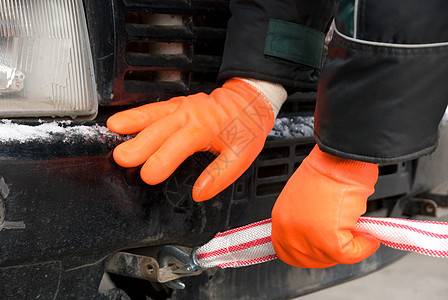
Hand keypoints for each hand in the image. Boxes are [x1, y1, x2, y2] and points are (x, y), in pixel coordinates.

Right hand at [107, 78, 275, 201]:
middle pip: (160, 130)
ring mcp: (181, 107)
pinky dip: (136, 114)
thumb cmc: (245, 128)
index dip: (162, 161)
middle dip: (139, 145)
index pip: (178, 146)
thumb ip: (219, 176)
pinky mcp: (175, 105)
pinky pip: (153, 108)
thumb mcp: (241, 157)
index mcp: (205, 128)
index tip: (148, 176)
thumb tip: (199, 193)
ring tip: (113, 130)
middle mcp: (190, 115)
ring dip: (132, 122)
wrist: (248, 101)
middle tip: (121, 159)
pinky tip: (122, 121)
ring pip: (152, 114)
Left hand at [271, 146, 380, 267]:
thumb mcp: (303, 199)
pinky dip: (364, 248)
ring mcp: (307, 236)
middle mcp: (289, 230)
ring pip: (332, 258)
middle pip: (309, 260)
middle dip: (330, 255)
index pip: (287, 253)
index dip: (309, 255)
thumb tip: (318, 237)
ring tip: (359, 232)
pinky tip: (369, 236)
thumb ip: (304, 221)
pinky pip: (350, 254)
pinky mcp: (328, 239)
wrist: (341, 157)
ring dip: (350, 248)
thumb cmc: (327, 170)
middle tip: (347, 242)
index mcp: (281, 220)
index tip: (324, 251)